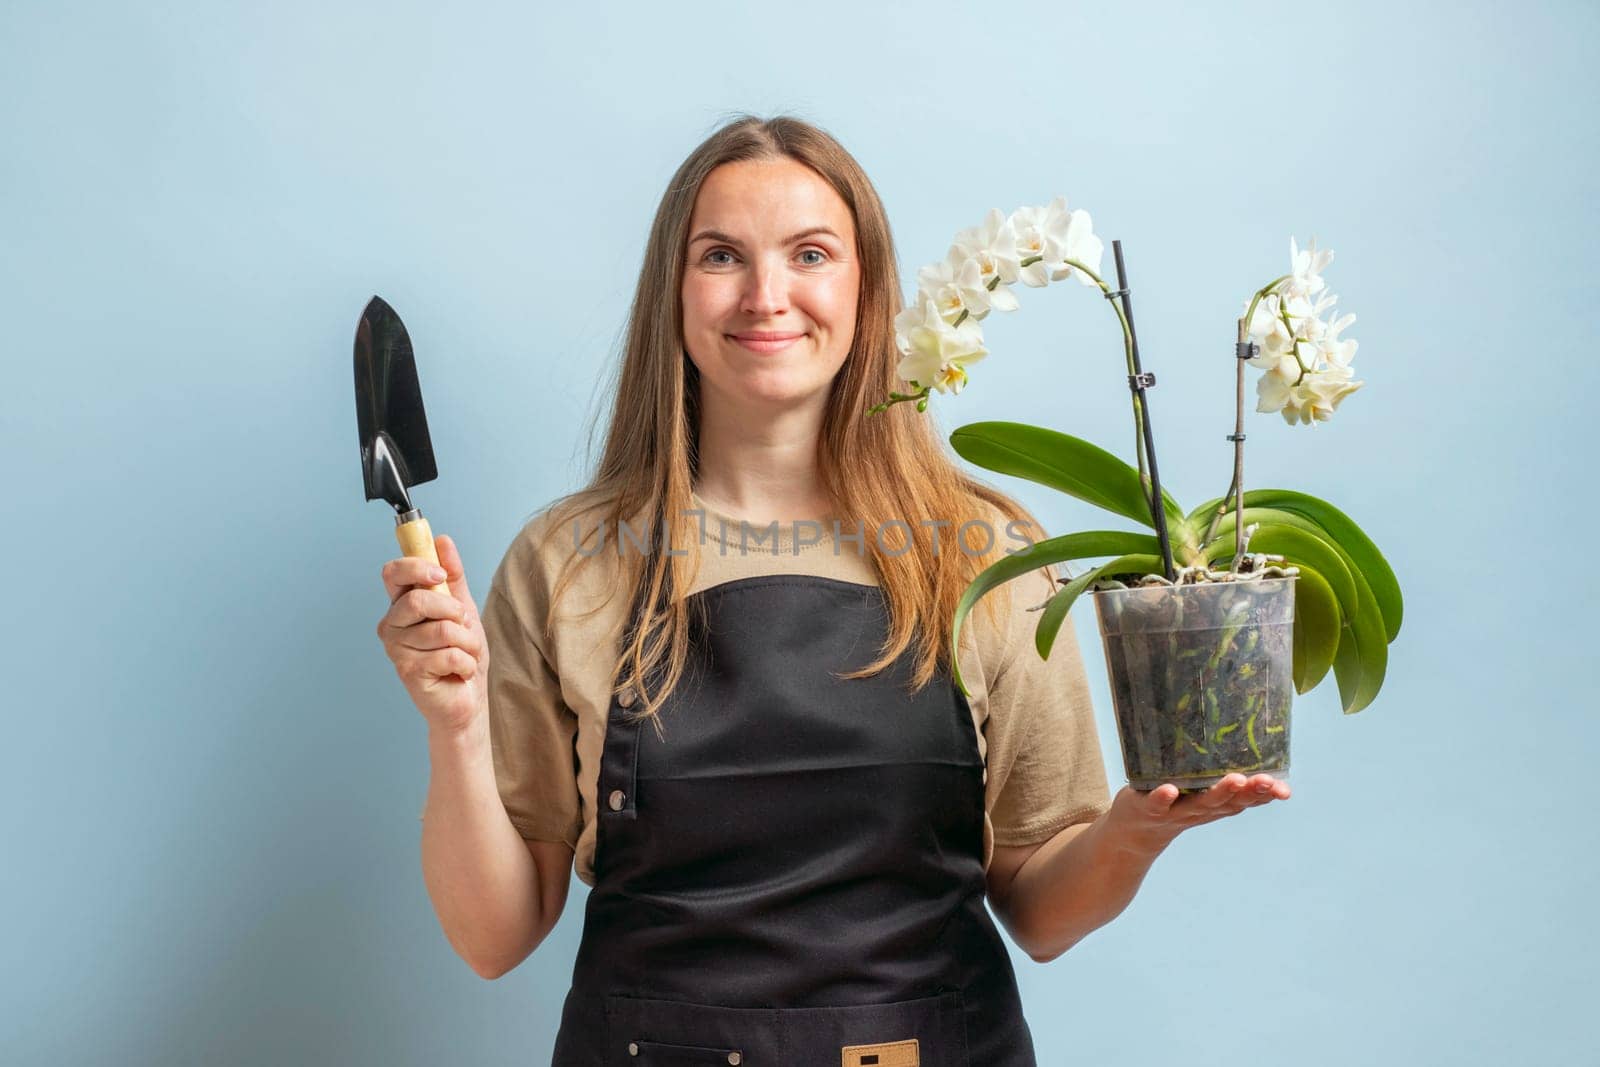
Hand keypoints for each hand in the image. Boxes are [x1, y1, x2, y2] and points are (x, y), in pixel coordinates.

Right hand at [375, 534, 488, 734]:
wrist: (468, 697)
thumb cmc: (462, 652)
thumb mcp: (462, 607)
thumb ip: (452, 576)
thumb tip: (442, 540)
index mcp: (401, 604)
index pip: (393, 572)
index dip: (416, 567)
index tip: (440, 574)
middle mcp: (391, 624)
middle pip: (417, 600)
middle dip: (453, 611)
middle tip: (464, 625)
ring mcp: (396, 649)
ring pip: (441, 629)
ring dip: (467, 642)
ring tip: (465, 653)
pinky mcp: (407, 671)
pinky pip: (448, 654)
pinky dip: (466, 662)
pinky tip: (461, 671)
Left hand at [1104, 773, 1290, 857]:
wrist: (1134, 832)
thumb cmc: (1173, 801)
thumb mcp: (1201, 791)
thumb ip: (1222, 776)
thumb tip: (1249, 742)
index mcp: (1216, 804)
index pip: (1246, 800)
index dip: (1265, 796)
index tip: (1285, 790)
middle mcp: (1200, 810)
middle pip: (1228, 802)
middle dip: (1249, 792)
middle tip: (1266, 781)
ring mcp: (1174, 811)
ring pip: (1199, 804)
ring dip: (1218, 793)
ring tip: (1234, 780)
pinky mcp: (1148, 808)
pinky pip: (1156, 804)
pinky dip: (1164, 798)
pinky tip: (1169, 790)